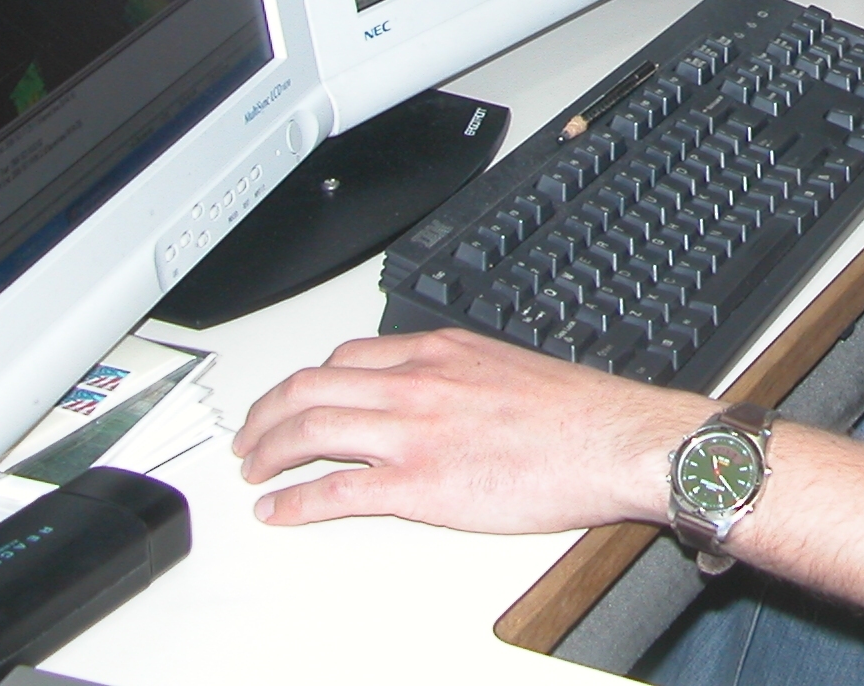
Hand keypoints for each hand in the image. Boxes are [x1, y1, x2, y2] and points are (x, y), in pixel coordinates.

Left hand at [231, 326, 704, 532]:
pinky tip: (279, 511)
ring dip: (269, 452)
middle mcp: (417, 383)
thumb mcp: (509, 367)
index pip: (347, 356)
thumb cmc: (577, 413)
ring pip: (312, 430)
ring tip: (253, 471)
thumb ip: (463, 373)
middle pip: (312, 387)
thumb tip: (444, 390)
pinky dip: (295, 502)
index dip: (307, 380)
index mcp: (439, 351)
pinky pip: (336, 489)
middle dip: (268, 413)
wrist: (611, 440)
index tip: (294, 397)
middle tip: (251, 436)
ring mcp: (414, 432)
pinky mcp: (419, 483)